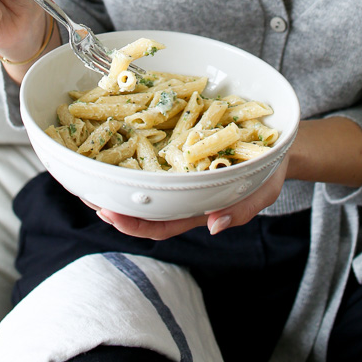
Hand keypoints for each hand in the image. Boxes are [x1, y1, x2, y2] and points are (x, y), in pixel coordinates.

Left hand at [88, 150, 290, 241]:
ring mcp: (174, 167)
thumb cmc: (269, 169)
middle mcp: (178, 190)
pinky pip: (147, 148)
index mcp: (194, 208)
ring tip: (86, 168)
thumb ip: (242, 209)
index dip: (131, 223)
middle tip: (84, 192)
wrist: (277, 139)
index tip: (108, 213)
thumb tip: (214, 226)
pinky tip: (108, 135)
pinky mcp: (174, 142)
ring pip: (137, 180)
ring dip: (110, 177)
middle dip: (109, 202)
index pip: (157, 225)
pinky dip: (126, 145)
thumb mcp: (263, 190)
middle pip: (138, 205)